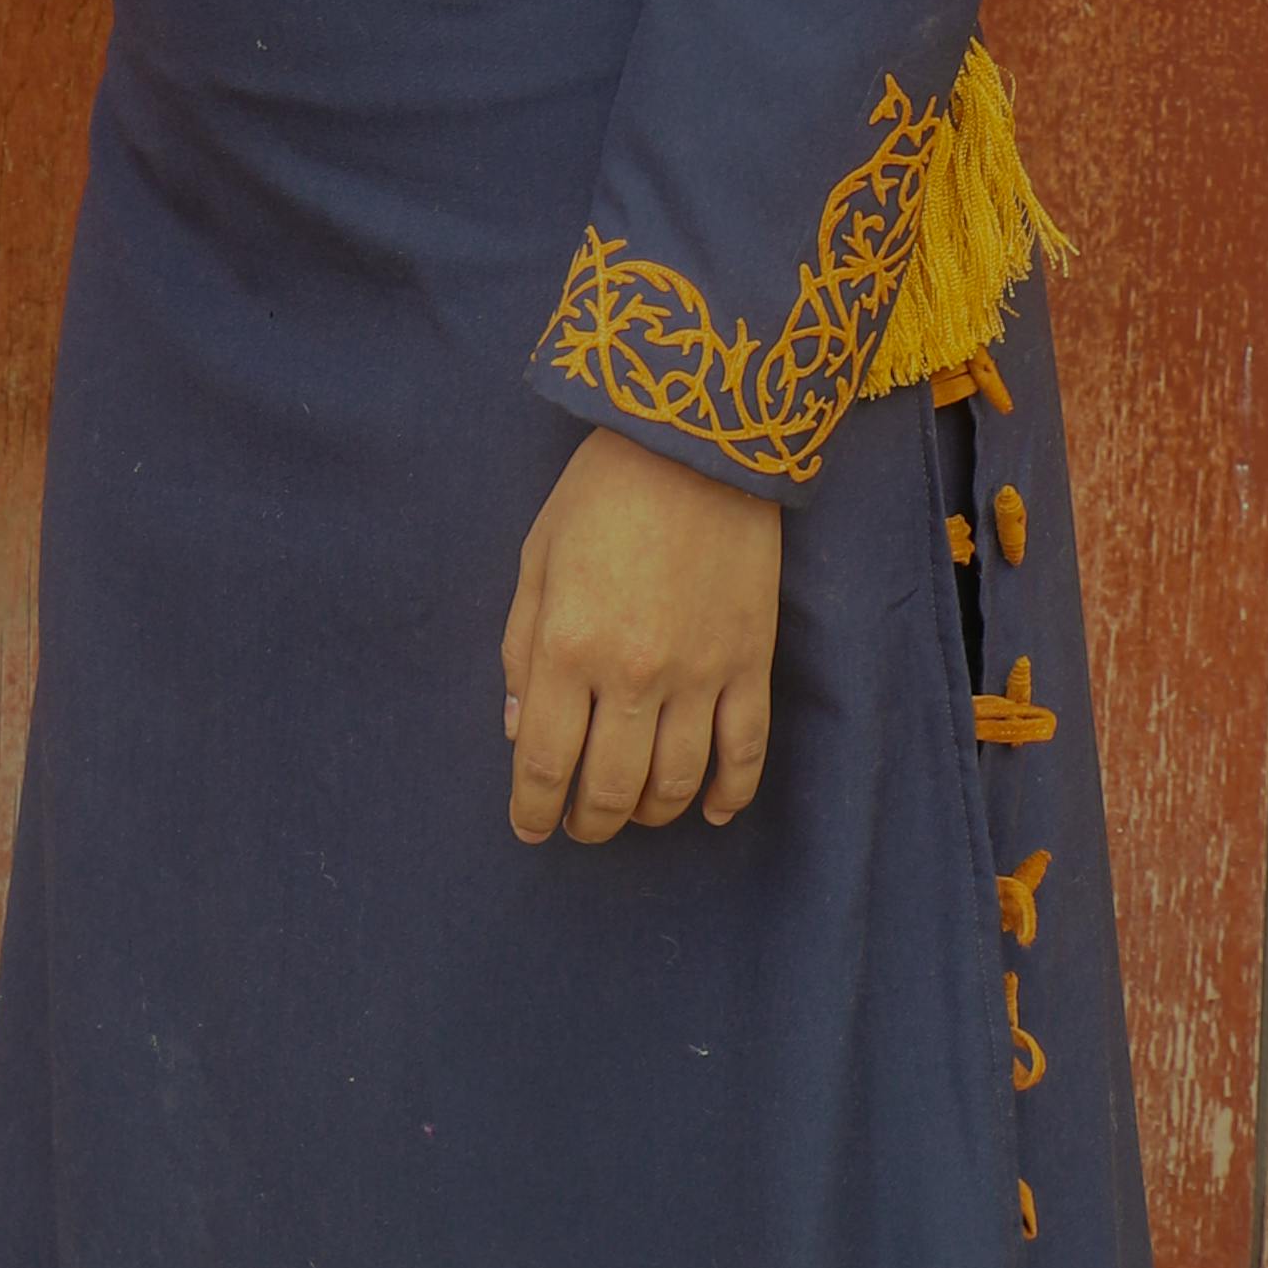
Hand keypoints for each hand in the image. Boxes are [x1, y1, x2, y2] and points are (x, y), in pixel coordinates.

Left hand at [501, 425, 781, 844]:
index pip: (544, 761)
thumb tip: (516, 729)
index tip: (529, 826)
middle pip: (610, 788)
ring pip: (677, 783)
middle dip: (587, 822)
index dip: (532, 808)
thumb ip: (520, 647)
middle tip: (578, 825)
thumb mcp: (536, 558)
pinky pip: (745, 752)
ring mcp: (698, 673)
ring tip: (633, 810)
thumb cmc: (601, 493)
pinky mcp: (750, 662)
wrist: (697, 440)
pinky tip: (711, 811)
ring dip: (650, 812)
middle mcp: (631, 674)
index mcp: (567, 645)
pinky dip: (730, 794)